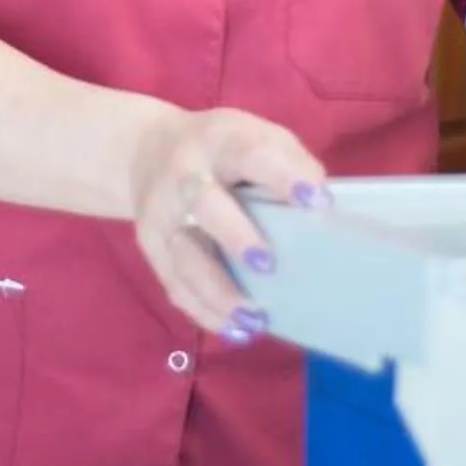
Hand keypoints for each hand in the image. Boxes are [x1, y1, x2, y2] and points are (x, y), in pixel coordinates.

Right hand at [127, 107, 330, 340]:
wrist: (146, 152)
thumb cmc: (221, 150)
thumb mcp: (254, 136)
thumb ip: (287, 162)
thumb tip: (319, 204)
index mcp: (219, 140)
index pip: (251, 153)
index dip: (283, 176)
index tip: (315, 200)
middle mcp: (183, 175)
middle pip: (203, 206)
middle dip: (235, 236)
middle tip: (268, 265)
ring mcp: (161, 214)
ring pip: (184, 257)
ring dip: (219, 292)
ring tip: (254, 320)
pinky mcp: (151, 246)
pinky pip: (175, 284)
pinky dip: (204, 310)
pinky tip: (234, 330)